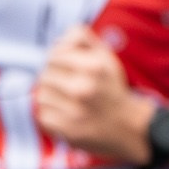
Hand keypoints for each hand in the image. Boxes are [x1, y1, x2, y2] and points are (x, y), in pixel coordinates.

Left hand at [33, 26, 154, 164]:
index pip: (54, 56)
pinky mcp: (67, 129)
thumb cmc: (111, 88)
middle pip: (45, 75)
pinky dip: (52, 115)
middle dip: (54, 79)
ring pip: (41, 96)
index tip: (66, 68)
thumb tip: (58, 38)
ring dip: (51, 97)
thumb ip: (83, 39)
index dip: (57, 60)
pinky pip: (43, 115)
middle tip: (67, 86)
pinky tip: (67, 115)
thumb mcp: (106, 58)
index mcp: (94, 67)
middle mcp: (83, 88)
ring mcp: (74, 111)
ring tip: (68, 101)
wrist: (128, 126)